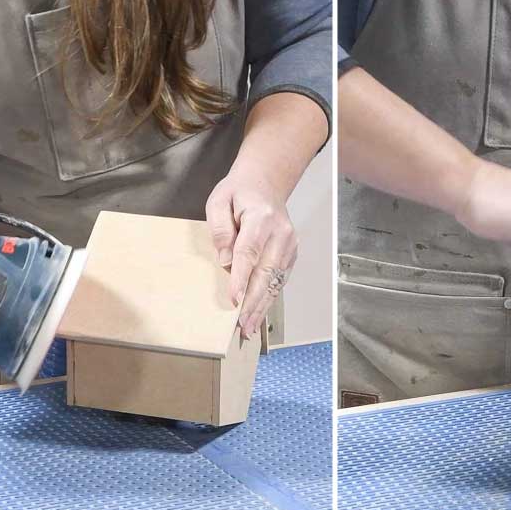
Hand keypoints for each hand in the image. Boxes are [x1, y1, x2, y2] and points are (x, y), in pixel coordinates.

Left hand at [206, 163, 297, 339]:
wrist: (265, 183)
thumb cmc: (239, 193)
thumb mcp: (219, 201)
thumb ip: (220, 228)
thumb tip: (225, 260)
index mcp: (261, 218)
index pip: (250, 252)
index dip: (241, 278)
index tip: (234, 299)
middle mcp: (281, 233)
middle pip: (266, 272)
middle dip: (253, 301)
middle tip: (242, 324)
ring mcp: (289, 244)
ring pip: (276, 280)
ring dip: (262, 306)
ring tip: (250, 327)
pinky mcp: (291, 253)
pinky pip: (280, 279)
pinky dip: (269, 298)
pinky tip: (259, 313)